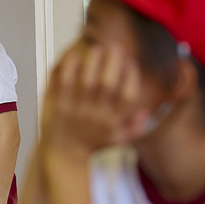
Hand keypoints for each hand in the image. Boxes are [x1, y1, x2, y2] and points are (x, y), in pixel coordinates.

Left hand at [40, 44, 147, 161]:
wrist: (63, 156)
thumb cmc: (91, 145)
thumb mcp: (116, 140)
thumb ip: (133, 127)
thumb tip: (146, 112)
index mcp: (113, 121)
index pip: (128, 96)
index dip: (131, 76)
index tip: (130, 62)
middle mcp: (96, 116)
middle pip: (109, 85)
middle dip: (114, 63)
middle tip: (115, 46)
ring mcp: (76, 111)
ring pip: (87, 82)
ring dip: (94, 62)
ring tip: (97, 48)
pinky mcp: (59, 108)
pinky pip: (65, 85)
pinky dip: (70, 69)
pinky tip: (73, 55)